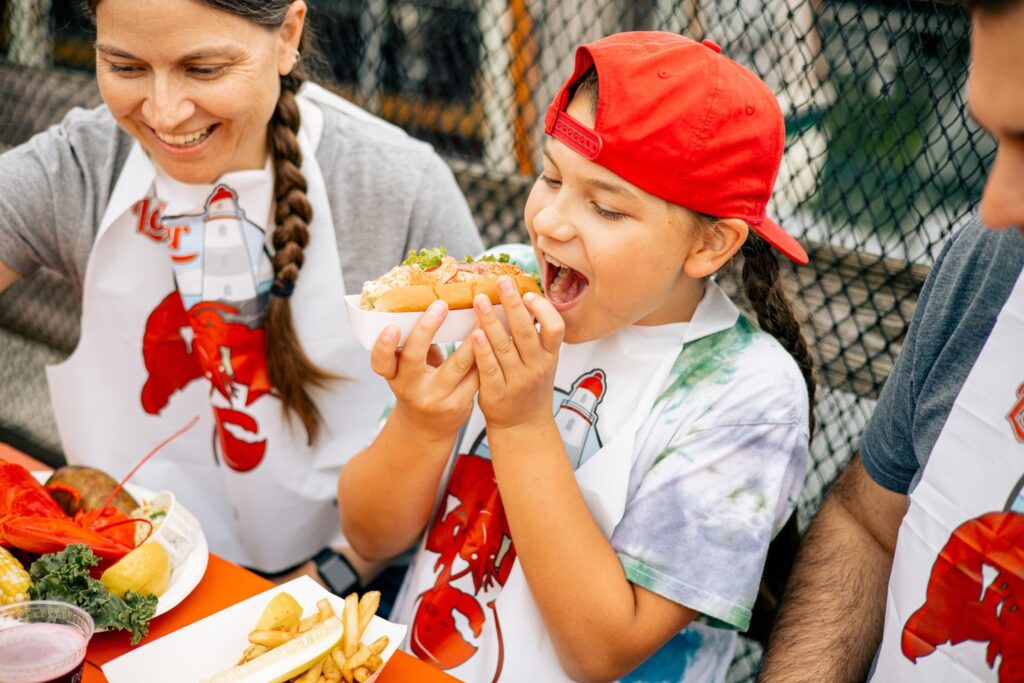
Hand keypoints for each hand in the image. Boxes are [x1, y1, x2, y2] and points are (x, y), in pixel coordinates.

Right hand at [370, 300, 478, 439]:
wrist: (427, 427)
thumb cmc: (418, 385)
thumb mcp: (407, 369)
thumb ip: (414, 346)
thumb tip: (433, 304)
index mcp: (393, 376)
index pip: (381, 362)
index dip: (384, 346)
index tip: (392, 327)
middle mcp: (410, 388)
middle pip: (415, 357)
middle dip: (427, 328)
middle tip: (440, 305)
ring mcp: (435, 399)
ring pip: (457, 364)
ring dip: (471, 338)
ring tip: (481, 315)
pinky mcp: (458, 405)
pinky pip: (475, 375)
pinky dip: (486, 354)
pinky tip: (496, 337)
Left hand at [471, 276, 563, 429]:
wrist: (523, 425)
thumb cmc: (530, 385)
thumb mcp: (542, 360)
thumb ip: (534, 335)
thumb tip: (522, 297)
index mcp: (550, 355)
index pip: (555, 328)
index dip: (543, 310)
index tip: (528, 294)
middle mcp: (536, 367)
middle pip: (525, 332)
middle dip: (513, 304)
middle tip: (501, 282)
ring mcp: (517, 381)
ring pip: (504, 347)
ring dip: (491, 321)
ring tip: (479, 300)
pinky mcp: (497, 392)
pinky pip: (489, 368)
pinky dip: (482, 350)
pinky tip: (473, 334)